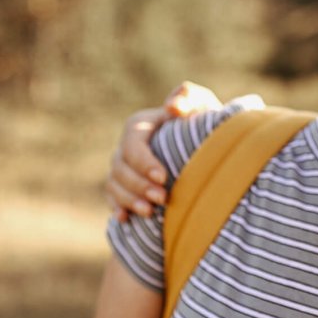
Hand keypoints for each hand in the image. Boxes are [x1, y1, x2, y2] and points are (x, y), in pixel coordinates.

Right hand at [104, 82, 222, 220]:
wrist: (205, 146)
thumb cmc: (203, 122)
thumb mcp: (201, 105)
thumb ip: (189, 98)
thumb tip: (173, 107)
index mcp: (140, 126)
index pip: (133, 144)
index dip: (144, 162)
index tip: (164, 177)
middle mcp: (126, 146)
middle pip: (120, 167)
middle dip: (139, 185)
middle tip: (162, 199)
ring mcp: (123, 167)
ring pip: (114, 184)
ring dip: (129, 200)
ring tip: (150, 213)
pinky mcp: (124, 185)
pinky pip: (112, 197)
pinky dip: (116, 207)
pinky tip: (125, 219)